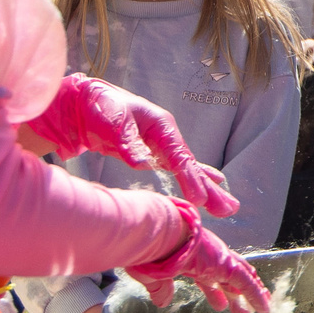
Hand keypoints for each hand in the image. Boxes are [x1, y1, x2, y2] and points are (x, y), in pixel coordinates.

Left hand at [28, 74, 240, 217]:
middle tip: (229, 209)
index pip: (180, 157)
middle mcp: (166, 136)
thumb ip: (128, 142)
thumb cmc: (100, 105)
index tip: (199, 200)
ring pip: (187, 170)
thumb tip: (142, 164)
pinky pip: (177, 169)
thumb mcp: (114, 121)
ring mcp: (161, 146)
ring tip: (226, 209)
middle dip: (209, 188)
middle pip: (191, 165)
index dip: (190, 179)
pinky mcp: (152, 154)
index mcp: (161, 125)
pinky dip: (192, 178)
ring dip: (206, 189)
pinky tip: (209, 187)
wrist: (84, 102)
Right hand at [127, 203, 268, 312]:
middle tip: (242, 310)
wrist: (154, 232)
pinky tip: (264, 308)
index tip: (222, 303)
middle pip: (227, 277)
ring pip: (241, 278)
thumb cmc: (147, 250)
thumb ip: (161, 288)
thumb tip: (162, 302)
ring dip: (251, 296)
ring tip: (259, 311)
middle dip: (235, 294)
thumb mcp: (153, 275)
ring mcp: (217, 258)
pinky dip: (256, 295)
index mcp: (189, 257)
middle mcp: (206, 256)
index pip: (208, 276)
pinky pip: (245, 282)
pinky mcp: (224, 264)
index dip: (216, 290)